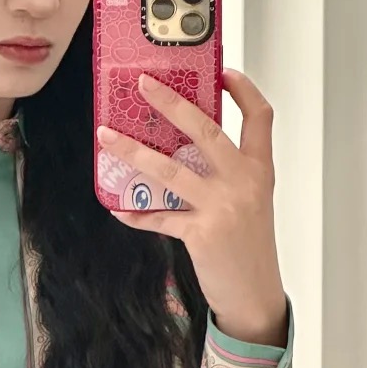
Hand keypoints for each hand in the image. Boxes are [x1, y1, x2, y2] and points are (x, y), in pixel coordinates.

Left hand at [96, 68, 287, 346]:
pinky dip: (136, 214)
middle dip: (171, 104)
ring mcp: (222, 207)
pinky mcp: (201, 233)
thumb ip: (228, 173)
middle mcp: (244, 182)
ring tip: (106, 137)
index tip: (222, 72)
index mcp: (260, 170)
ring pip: (169, 169)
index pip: (260, 117)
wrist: (256, 295)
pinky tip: (118, 209)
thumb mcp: (252, 202)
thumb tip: (183, 149)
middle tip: (144, 85)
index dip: (243, 90)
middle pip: (206, 130)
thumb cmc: (250, 247)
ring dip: (133, 152)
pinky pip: (158, 218)